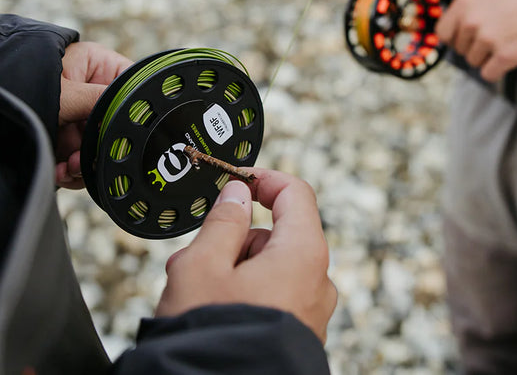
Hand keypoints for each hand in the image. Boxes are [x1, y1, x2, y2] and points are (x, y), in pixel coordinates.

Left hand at [56, 41, 132, 188]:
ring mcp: (74, 116)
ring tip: (69, 170)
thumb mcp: (64, 93)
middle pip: (112, 120)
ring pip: (97, 143)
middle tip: (85, 158)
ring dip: (86, 161)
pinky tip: (61, 172)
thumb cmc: (16, 85)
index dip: (131, 106)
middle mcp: (87, 89)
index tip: (123, 128)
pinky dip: (73, 168)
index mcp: (94, 64)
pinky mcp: (63, 139)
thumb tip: (134, 109)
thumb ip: (102, 100)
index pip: (129, 83)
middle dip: (100, 143)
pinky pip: (80, 156)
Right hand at [156, 170, 337, 342]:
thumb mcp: (203, 264)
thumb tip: (238, 193)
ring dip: (235, 272)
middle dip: (237, 240)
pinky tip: (215, 317)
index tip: (235, 180)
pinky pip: (274, 301)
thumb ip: (223, 220)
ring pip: (272, 271)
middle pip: (279, 236)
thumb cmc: (213, 332)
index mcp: (303, 254)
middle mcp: (318, 283)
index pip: (296, 194)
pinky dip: (246, 299)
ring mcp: (312, 314)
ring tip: (198, 296)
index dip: (264, 180)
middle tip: (197, 259)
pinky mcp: (299, 337)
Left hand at [436, 0, 516, 82]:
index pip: (443, 33)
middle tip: (493, 38)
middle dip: (474, 46)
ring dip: (487, 57)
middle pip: (461, 49)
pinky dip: (496, 70)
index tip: (464, 39)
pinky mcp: (506, 56)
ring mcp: (488, 40)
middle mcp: (472, 22)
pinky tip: (506, 59)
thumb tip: (457, 19)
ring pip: (474, 62)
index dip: (454, 37)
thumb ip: (469, 2)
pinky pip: (489, 74)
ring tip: (504, 43)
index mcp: (465, 3)